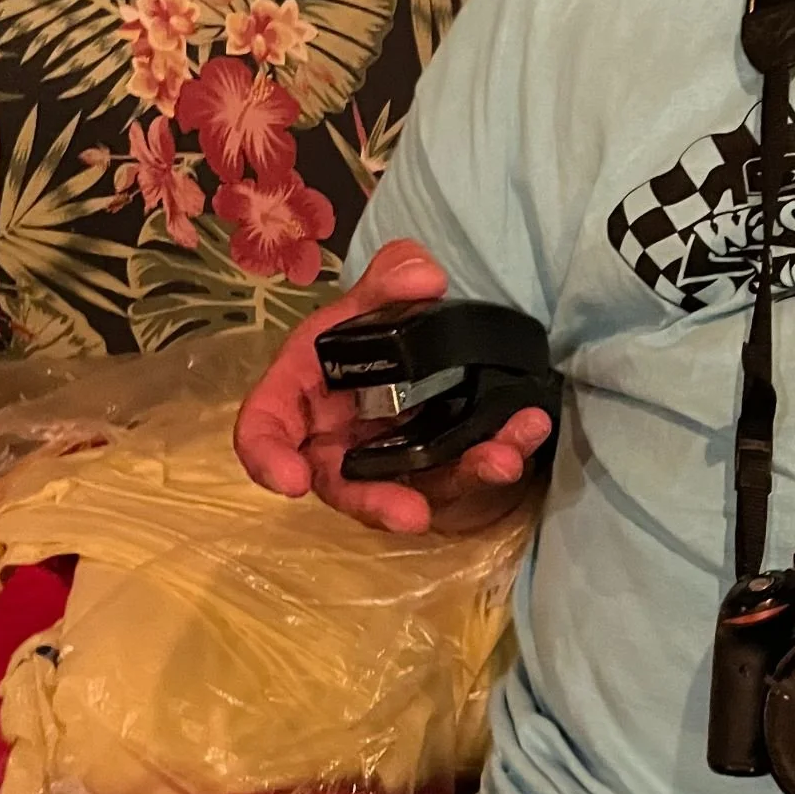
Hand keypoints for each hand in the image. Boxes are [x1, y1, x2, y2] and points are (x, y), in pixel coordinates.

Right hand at [234, 237, 553, 534]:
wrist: (418, 346)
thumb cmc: (371, 330)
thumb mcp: (374, 298)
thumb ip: (387, 283)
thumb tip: (422, 278)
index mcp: (301, 396)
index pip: (265, 430)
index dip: (268, 458)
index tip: (289, 481)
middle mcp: (338, 443)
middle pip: (343, 485)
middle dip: (378, 503)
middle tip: (413, 515)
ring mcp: (389, 464)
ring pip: (418, 485)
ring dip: (463, 476)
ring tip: (502, 462)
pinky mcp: (439, 468)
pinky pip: (468, 467)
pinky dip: (501, 450)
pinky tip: (529, 426)